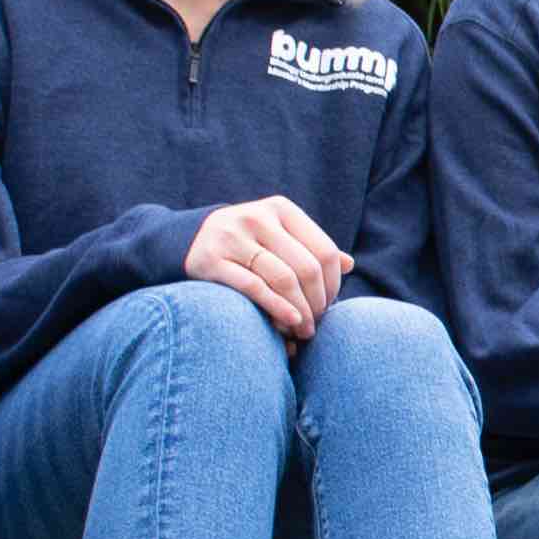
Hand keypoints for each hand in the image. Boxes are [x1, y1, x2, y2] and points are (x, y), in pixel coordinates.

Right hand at [186, 196, 351, 341]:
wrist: (190, 239)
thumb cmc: (247, 242)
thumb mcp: (278, 235)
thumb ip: (310, 247)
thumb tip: (348, 264)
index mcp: (280, 209)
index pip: (323, 250)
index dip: (333, 283)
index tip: (330, 304)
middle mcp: (257, 218)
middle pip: (306, 267)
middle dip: (318, 301)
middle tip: (317, 323)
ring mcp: (233, 238)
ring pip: (283, 279)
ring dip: (300, 311)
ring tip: (305, 330)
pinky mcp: (212, 261)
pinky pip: (255, 288)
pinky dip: (278, 309)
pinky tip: (289, 323)